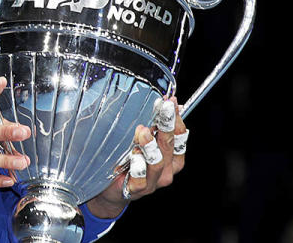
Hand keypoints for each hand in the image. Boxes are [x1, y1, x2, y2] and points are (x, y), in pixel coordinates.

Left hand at [86, 97, 187, 217]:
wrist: (112, 189)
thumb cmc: (128, 161)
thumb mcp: (140, 141)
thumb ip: (151, 127)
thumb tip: (160, 103)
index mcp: (171, 158)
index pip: (180, 137)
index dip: (176, 118)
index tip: (170, 102)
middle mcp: (165, 170)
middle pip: (170, 146)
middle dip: (167, 124)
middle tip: (163, 108)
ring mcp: (152, 182)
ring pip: (157, 162)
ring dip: (151, 145)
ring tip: (142, 130)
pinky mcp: (136, 190)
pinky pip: (140, 179)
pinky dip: (138, 166)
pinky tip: (132, 156)